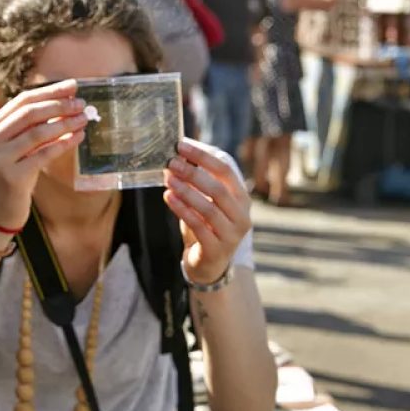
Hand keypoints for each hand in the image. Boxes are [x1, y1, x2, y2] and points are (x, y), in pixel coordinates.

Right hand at [0, 80, 87, 230]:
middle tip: (81, 103)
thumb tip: (65, 101)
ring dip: (64, 123)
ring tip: (83, 119)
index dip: (49, 91)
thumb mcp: (13, 147)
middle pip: (29, 113)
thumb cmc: (11, 174)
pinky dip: (63, 144)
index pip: (22, 100)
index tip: (73, 86)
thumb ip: (29, 126)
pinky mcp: (12, 177)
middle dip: (58, 105)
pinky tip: (78, 138)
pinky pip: (43, 155)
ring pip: (37, 133)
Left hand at [164, 138, 252, 284]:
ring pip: (208, 207)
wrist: (209, 264)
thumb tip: (178, 155)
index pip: (225, 170)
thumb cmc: (207, 226)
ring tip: (168, 179)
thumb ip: (197, 181)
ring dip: (186, 191)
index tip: (181, 146)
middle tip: (171, 162)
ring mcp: (231, 234)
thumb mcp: (206, 202)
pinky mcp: (217, 249)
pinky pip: (198, 226)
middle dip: (192, 173)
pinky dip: (182, 210)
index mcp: (241, 198)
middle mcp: (241, 215)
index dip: (203, 156)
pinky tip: (168, 198)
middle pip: (217, 188)